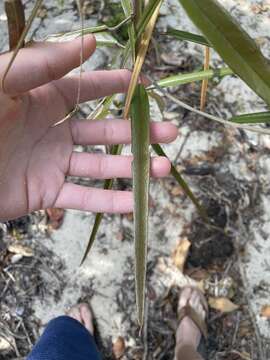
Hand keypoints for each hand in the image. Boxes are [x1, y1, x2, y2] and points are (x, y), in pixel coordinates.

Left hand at [0, 36, 176, 220]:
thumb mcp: (4, 80)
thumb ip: (44, 63)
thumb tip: (88, 43)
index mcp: (43, 100)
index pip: (87, 90)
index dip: (115, 85)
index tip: (144, 84)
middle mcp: (53, 131)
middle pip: (104, 131)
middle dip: (137, 131)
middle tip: (170, 132)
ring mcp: (52, 164)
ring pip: (100, 166)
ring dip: (133, 168)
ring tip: (164, 169)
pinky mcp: (46, 194)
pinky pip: (83, 198)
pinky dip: (110, 202)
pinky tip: (136, 203)